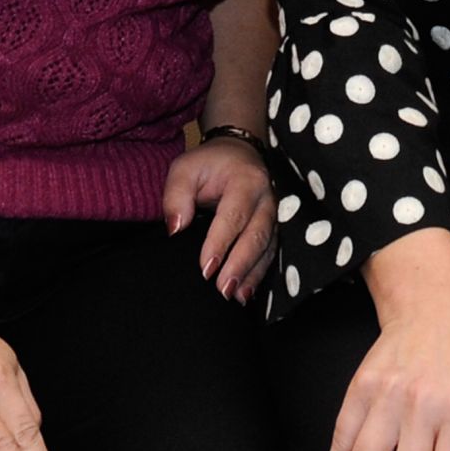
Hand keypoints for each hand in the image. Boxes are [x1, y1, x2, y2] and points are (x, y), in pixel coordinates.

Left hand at [162, 137, 274, 302]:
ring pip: (267, 247)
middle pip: (256, 235)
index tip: (206, 268)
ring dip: (251, 274)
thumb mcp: (184, 168)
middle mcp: (265, 198)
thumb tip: (175, 229)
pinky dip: (259, 274)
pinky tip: (245, 294)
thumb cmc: (208, 163)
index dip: (221, 243)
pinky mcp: (273, 228)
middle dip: (240, 265)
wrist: (238, 153)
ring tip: (235, 297)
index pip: (234, 215)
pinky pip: (270, 253)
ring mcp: (273, 214)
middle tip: (222, 290)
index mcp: (245, 180)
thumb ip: (176, 195)